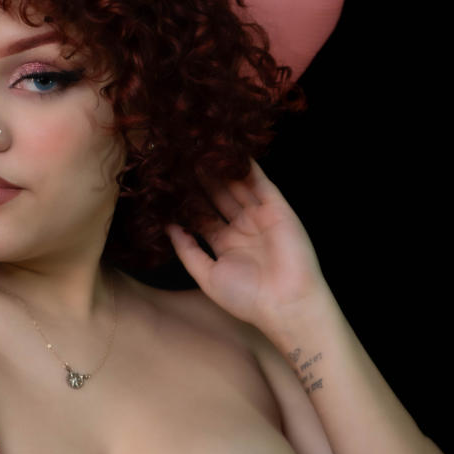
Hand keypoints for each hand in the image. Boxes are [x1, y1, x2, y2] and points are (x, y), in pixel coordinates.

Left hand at [166, 160, 327, 331]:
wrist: (286, 304)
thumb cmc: (247, 298)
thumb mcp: (207, 275)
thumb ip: (187, 250)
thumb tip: (167, 227)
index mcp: (224, 243)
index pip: (202, 214)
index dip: (186, 199)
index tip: (168, 182)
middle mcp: (241, 227)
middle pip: (217, 196)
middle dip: (200, 179)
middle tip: (181, 157)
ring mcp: (260, 216)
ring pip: (236, 186)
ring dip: (220, 169)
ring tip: (201, 149)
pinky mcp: (277, 209)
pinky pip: (261, 183)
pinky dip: (248, 167)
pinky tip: (233, 151)